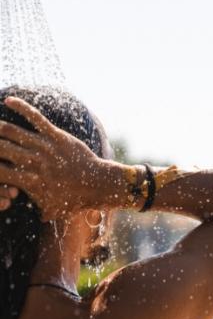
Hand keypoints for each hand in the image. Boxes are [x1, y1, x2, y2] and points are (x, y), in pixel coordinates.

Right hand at [0, 97, 108, 220]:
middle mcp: (33, 162)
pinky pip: (35, 117)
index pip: (0, 172)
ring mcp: (44, 147)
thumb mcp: (54, 211)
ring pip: (12, 132)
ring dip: (0, 128)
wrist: (98, 185)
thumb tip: (37, 217)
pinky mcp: (56, 135)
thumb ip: (40, 212)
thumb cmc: (76, 200)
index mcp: (29, 182)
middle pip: (1, 148)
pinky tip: (9, 101)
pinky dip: (21, 107)